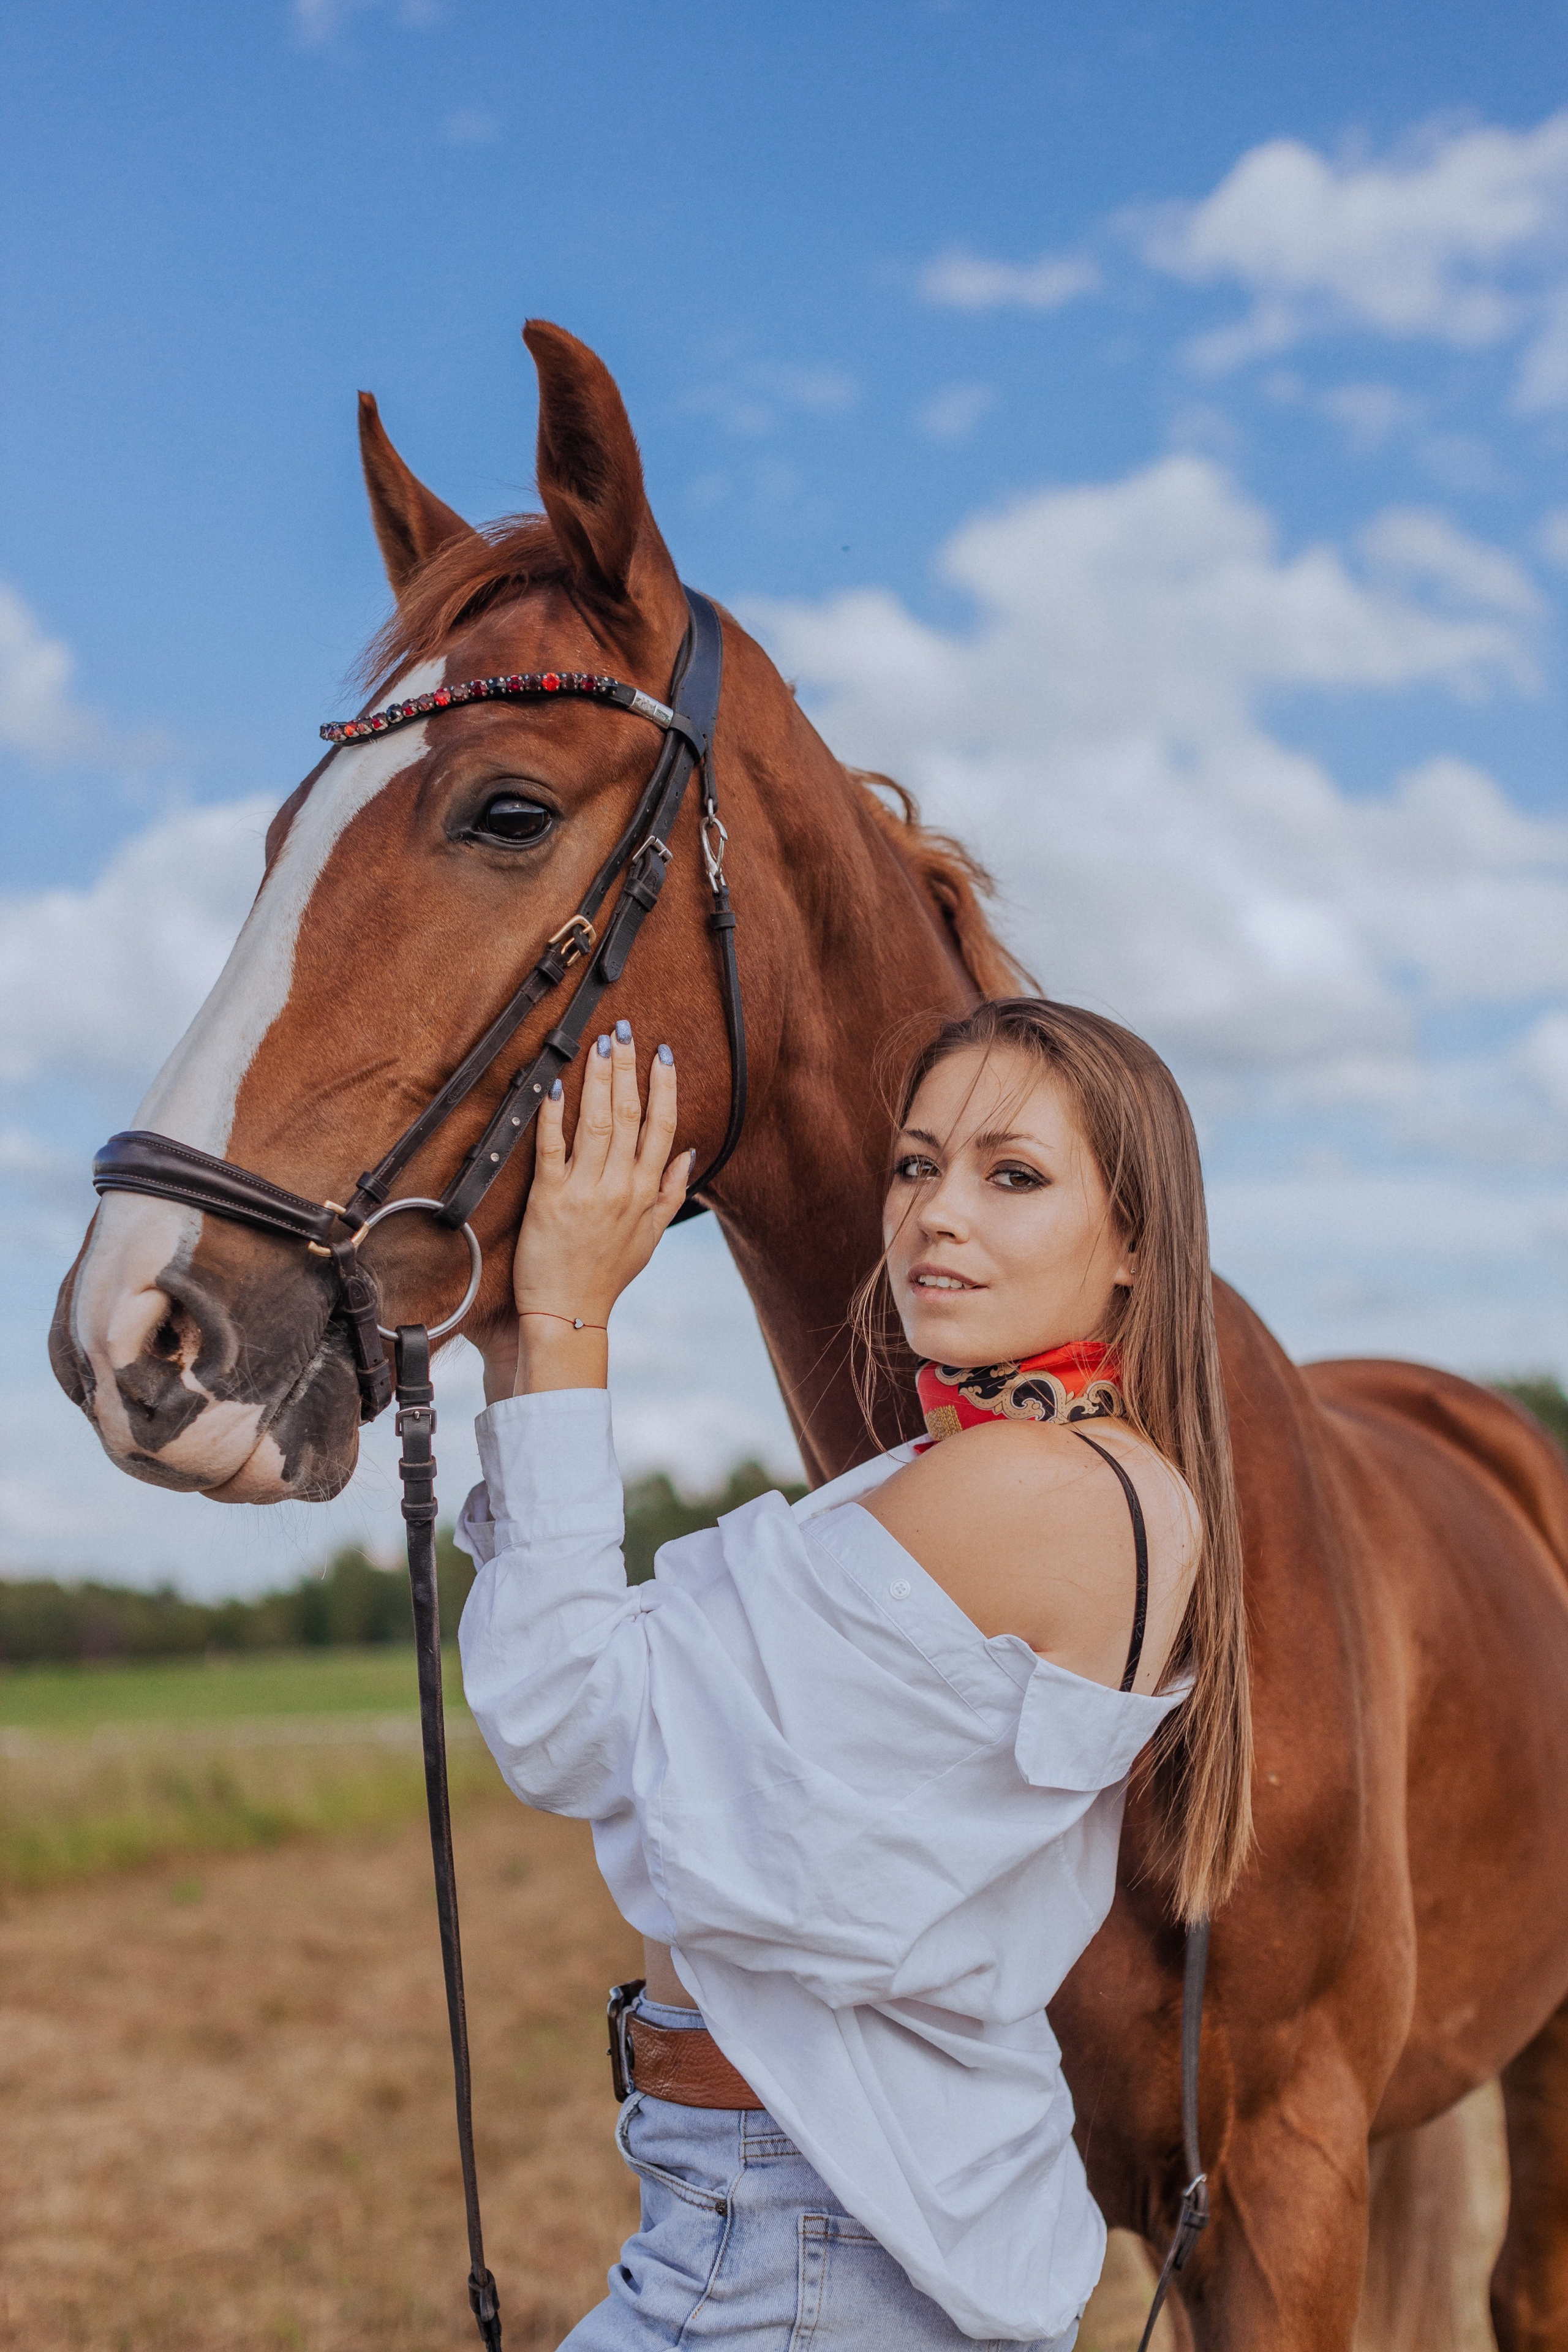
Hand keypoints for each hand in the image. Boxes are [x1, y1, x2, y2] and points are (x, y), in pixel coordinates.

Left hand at [506, 1023, 691, 1394]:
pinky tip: (553, 1085)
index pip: (662, 1127)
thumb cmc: (608, 1274)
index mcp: (645, 1192)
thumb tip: (689, 1152)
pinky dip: (553, 1116)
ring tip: (599, 1045)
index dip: (665, 1087)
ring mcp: (585, 1191)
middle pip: (630, 1115)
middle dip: (628, 1068)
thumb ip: (671, 1191)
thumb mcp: (651, 1236)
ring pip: (597, 1124)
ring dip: (599, 1080)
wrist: (569, 1312)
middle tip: (625, 1030)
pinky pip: (552, 1149)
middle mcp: (619, 1187)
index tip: (663, 1053)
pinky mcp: (548, 1200)